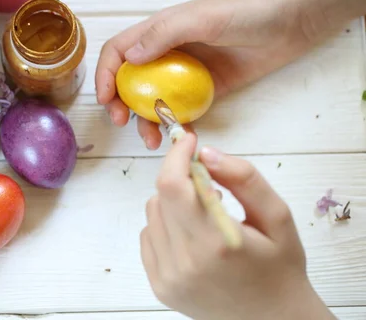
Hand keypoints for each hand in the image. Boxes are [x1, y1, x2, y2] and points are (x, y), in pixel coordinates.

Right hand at [95, 0, 314, 149]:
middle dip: (119, 104)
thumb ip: (164, 35)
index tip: (106, 100)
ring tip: (152, 140)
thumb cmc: (245, 12)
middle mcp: (165, 54)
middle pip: (130, 82)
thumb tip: (129, 58)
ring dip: (146, 121)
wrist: (290, 22)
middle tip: (122, 123)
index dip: (105, 75)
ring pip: (153, 101)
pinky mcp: (205, 91)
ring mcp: (185, 75)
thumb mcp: (201, 17)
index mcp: (158, 32)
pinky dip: (176, 125)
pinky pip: (182, 111)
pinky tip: (180, 137)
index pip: (119, 53)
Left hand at [140, 134, 334, 319]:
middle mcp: (185, 262)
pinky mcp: (160, 286)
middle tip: (210, 186)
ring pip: (152, 214)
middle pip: (160, 196)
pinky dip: (166, 226)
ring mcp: (168, 277)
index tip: (189, 141)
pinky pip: (148, 236)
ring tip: (205, 216)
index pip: (174, 186)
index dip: (176, 156)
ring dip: (173, 203)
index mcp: (216, 243)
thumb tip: (206, 153)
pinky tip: (193, 236)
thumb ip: (244, 178)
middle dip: (181, 178)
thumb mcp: (277, 217)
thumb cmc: (280, 267)